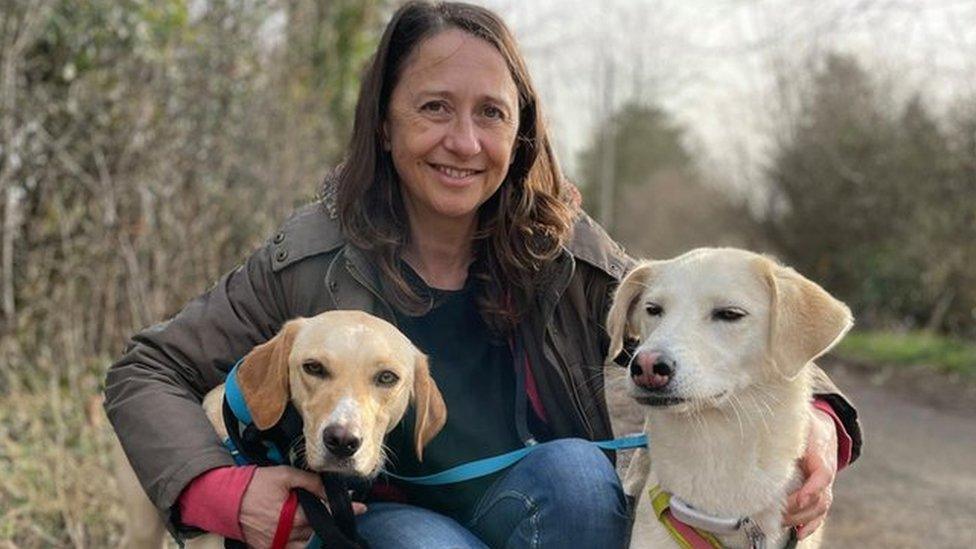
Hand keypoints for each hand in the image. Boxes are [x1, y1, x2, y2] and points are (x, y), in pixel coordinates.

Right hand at [239, 466, 365, 548]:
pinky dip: (303, 544)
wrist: (227, 498)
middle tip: (344, 514)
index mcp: (294, 515)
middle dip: (332, 521)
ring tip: (329, 524)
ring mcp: (277, 544)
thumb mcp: (285, 475)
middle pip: (318, 530)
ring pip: (307, 543)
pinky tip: (310, 536)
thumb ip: (310, 482)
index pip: (326, 514)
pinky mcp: (269, 548)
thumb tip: (332, 488)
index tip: (361, 508)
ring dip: (319, 535)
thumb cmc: (257, 484)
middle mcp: (288, 534)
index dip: (345, 510)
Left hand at [783, 409, 837, 538]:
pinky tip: (798, 533)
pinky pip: (819, 514)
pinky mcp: (820, 494)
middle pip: (819, 498)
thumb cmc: (808, 425)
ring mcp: (825, 486)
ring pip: (819, 509)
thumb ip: (788, 421)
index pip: (822, 474)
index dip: (812, 489)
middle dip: (799, 509)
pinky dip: (810, 526)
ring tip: (781, 522)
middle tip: (778, 513)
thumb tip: (764, 417)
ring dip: (801, 519)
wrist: (825, 430)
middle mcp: (826, 473)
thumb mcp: (802, 419)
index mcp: (821, 454)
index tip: (799, 498)